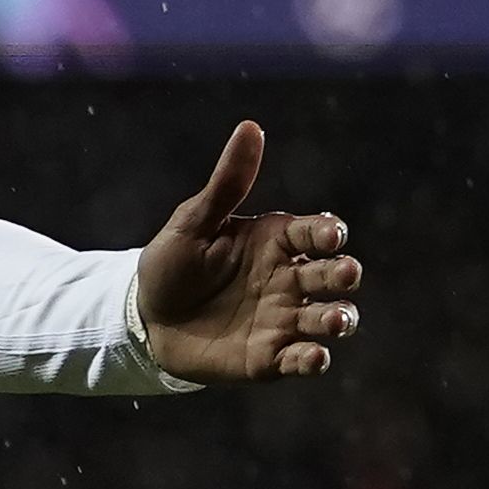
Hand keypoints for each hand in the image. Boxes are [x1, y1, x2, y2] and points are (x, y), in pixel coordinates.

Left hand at [136, 121, 361, 383]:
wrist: (144, 319)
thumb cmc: (172, 263)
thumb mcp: (194, 221)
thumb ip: (227, 183)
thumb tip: (250, 127)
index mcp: (277, 241)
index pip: (316, 232)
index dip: (328, 233)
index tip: (332, 235)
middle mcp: (289, 280)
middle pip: (331, 275)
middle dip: (343, 274)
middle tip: (345, 274)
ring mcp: (282, 320)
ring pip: (326, 319)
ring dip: (339, 319)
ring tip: (337, 320)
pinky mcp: (269, 358)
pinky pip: (299, 360)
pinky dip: (312, 361)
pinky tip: (315, 357)